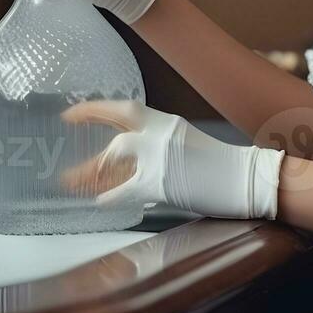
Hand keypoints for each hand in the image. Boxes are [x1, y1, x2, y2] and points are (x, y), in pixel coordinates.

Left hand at [59, 100, 283, 220]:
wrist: (248, 179)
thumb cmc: (223, 167)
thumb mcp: (188, 145)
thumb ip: (159, 147)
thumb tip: (129, 163)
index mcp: (168, 122)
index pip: (125, 110)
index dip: (94, 110)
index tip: (72, 113)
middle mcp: (161, 134)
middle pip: (116, 134)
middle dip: (86, 144)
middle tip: (64, 145)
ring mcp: (160, 157)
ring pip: (114, 159)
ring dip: (89, 172)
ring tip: (70, 182)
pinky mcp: (162, 182)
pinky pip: (125, 190)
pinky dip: (109, 198)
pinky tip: (99, 202)